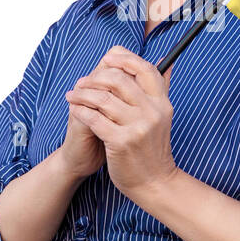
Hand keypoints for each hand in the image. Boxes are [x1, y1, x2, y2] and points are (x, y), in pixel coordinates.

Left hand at [64, 45, 177, 198]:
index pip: (145, 69)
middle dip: (95, 77)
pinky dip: (81, 111)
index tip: (107, 58)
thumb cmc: (152, 148)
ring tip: (73, 96)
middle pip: (120, 79)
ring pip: (103, 98)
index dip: (125, 59)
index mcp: (162, 102)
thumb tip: (166, 61)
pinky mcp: (121, 141)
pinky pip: (95, 119)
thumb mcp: (162, 116)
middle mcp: (152, 111)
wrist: (154, 182)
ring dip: (83, 94)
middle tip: (82, 82)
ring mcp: (137, 127)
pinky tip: (74, 110)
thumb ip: (162, 88)